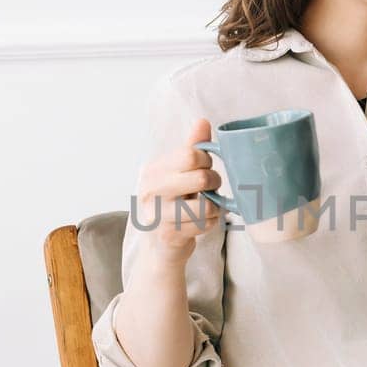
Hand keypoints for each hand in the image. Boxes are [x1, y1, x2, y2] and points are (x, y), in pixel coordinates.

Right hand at [135, 116, 221, 261]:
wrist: (160, 245)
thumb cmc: (172, 203)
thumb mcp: (178, 173)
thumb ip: (191, 148)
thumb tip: (203, 121)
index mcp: (153, 170)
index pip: (191, 155)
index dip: (206, 160)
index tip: (205, 167)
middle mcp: (151, 191)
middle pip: (200, 177)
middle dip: (214, 182)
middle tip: (212, 186)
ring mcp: (159, 215)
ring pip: (206, 206)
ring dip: (215, 206)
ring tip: (209, 205)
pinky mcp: (170, 235)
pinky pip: (205, 225)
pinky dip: (212, 222)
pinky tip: (204, 220)